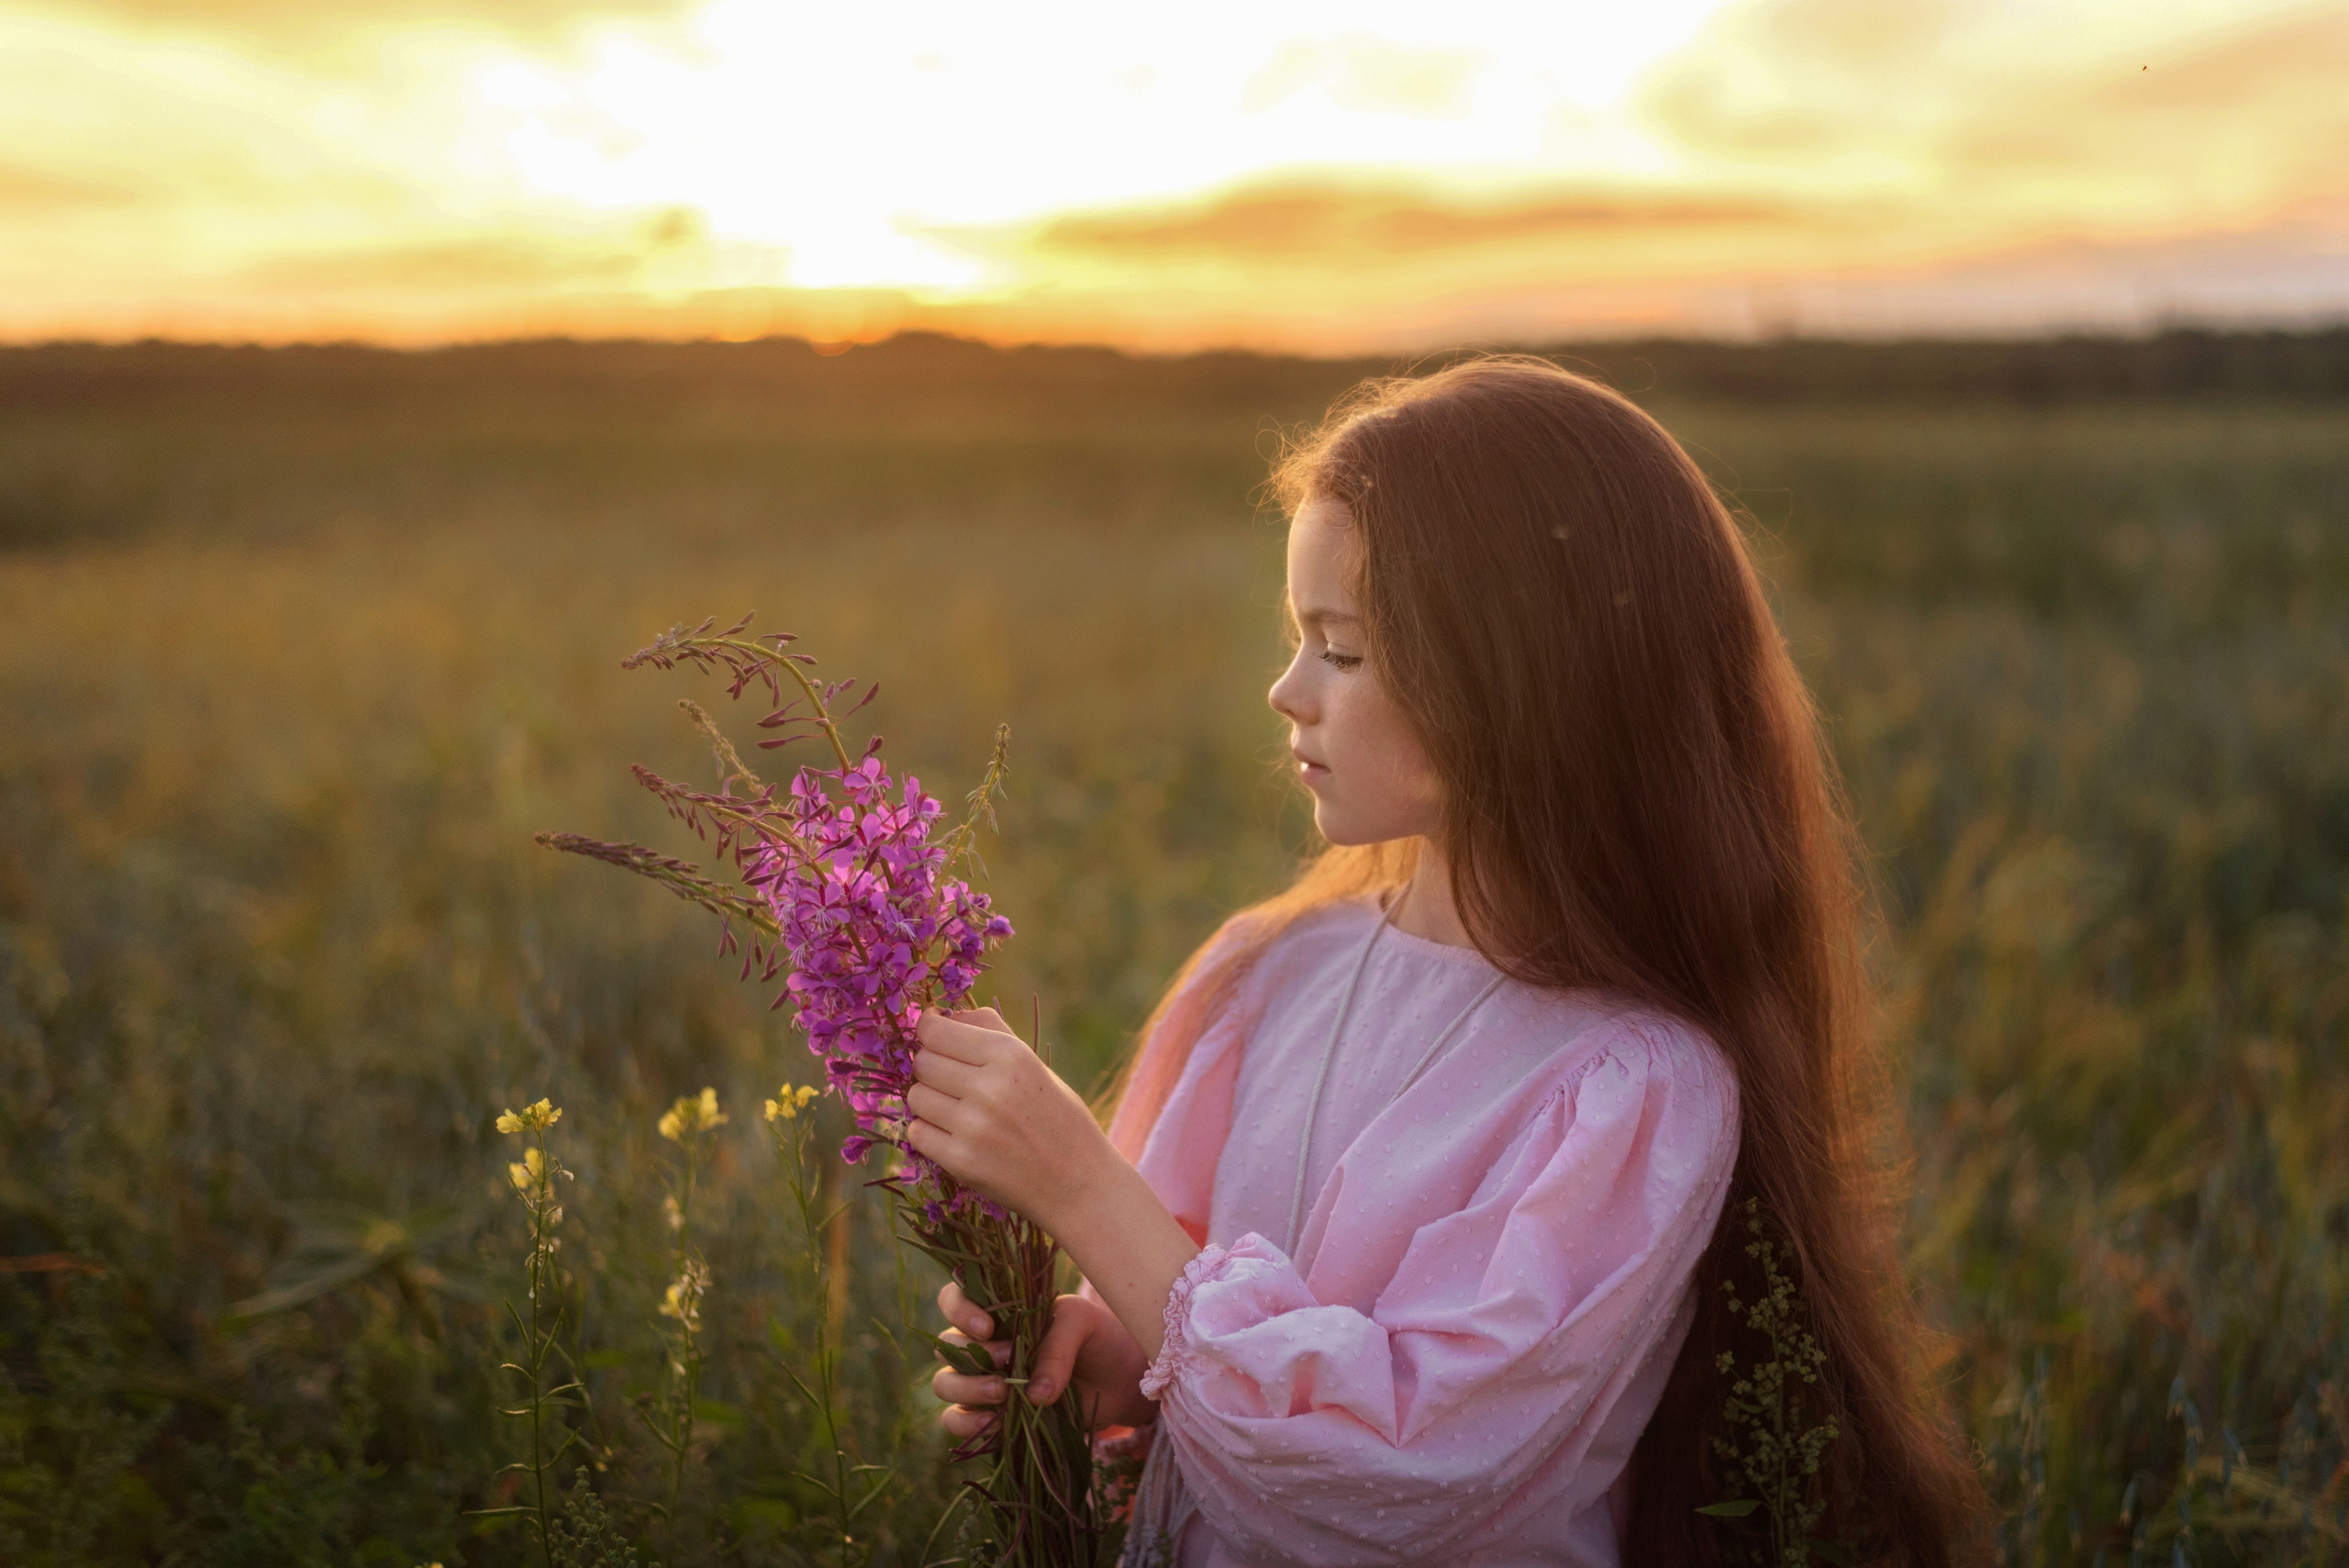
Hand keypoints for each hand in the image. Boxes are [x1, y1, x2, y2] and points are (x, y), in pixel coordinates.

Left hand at [905, 1006, 1114, 1229]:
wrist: (1079, 1183)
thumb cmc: (1058, 1118)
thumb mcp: (1034, 1064)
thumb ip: (991, 1033)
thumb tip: (943, 1015)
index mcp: (1010, 1055)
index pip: (936, 1030)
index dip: (926, 1030)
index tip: (930, 1035)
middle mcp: (989, 1087)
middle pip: (922, 1062)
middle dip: (930, 1067)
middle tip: (951, 1080)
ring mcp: (973, 1126)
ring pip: (916, 1097)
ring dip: (929, 1101)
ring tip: (957, 1110)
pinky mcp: (961, 1161)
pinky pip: (917, 1133)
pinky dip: (928, 1132)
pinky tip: (954, 1135)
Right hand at [930, 1279, 1155, 1436]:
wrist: (1119, 1379)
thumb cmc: (1097, 1337)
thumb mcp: (1081, 1325)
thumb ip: (1056, 1350)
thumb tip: (1035, 1395)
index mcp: (997, 1309)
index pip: (953, 1299)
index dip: (958, 1310)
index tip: (988, 1327)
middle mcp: (983, 1343)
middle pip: (947, 1346)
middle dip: (970, 1357)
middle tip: (1007, 1362)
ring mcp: (983, 1379)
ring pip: (944, 1383)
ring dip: (966, 1389)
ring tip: (1003, 1394)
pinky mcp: (992, 1415)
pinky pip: (956, 1420)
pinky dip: (968, 1423)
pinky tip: (996, 1424)